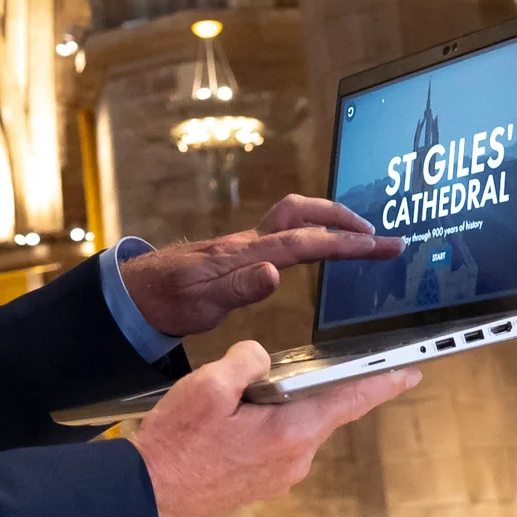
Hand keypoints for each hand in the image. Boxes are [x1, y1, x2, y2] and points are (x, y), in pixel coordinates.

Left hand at [118, 195, 403, 339]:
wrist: (137, 292)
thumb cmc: (166, 299)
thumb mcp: (200, 303)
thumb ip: (237, 288)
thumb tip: (274, 271)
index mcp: (244, 253)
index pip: (304, 242)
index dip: (345, 242)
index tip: (379, 244)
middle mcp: (248, 241)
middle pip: (302, 212)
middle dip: (343, 219)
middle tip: (377, 235)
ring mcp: (245, 243)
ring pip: (294, 216)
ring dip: (329, 220)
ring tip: (361, 236)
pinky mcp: (242, 250)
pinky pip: (285, 230)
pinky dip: (311, 230)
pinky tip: (321, 246)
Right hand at [124, 340, 418, 516]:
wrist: (147, 495)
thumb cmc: (177, 444)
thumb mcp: (210, 385)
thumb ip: (248, 361)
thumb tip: (263, 361)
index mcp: (291, 432)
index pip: (349, 399)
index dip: (383, 383)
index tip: (412, 372)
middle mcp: (295, 459)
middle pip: (316, 409)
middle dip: (300, 385)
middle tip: (268, 372)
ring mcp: (279, 476)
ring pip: (291, 425)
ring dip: (273, 406)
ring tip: (229, 400)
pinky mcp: (261, 483)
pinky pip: (274, 442)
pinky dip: (261, 424)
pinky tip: (227, 421)